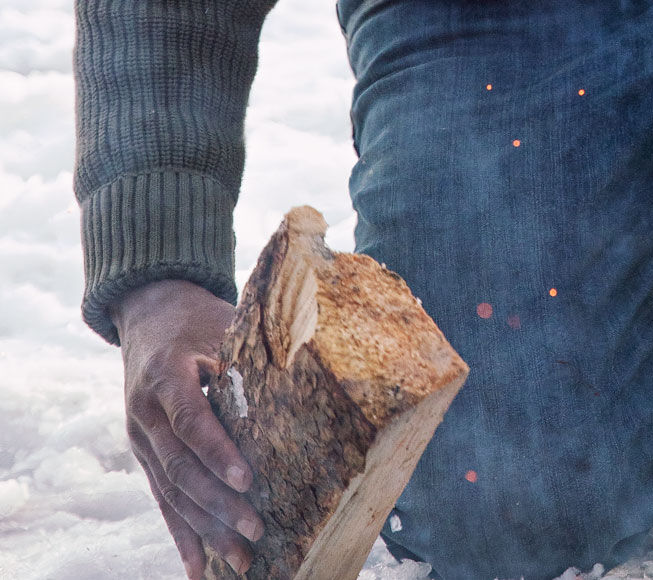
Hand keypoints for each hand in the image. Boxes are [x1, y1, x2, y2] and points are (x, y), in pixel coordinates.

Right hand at [114, 279, 261, 577]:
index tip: (248, 478)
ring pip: (171, 492)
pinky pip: (161, 499)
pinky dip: (181, 534)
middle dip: (218, 503)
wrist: (149, 309)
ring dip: (205, 529)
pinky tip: (199, 567)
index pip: (191, 421)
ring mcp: (141, 437)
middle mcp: (146, 412)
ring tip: (240, 559)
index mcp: (165, 375)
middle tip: (255, 529)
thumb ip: (246, 354)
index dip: (217, 452)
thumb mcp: (220, 323)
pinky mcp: (145, 453)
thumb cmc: (197, 315)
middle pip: (180, 467)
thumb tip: (302, 373)